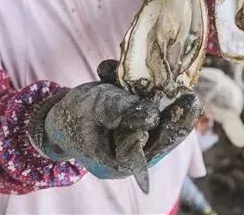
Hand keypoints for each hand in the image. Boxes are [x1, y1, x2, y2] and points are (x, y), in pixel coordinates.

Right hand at [30, 60, 201, 192]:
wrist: (52, 115)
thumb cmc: (69, 115)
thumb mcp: (93, 109)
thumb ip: (121, 112)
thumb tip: (153, 117)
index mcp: (121, 161)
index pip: (156, 145)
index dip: (175, 124)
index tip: (190, 103)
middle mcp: (132, 152)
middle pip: (161, 131)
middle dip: (175, 111)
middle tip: (191, 92)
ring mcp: (134, 136)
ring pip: (156, 117)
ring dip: (164, 98)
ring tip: (179, 84)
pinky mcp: (134, 121)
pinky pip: (146, 107)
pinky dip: (147, 91)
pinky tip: (151, 81)